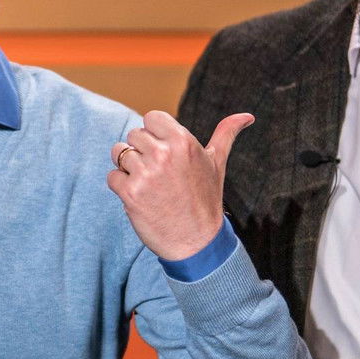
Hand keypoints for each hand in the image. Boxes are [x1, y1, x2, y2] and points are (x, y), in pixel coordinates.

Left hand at [107, 110, 252, 260]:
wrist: (197, 242)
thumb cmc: (206, 199)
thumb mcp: (217, 163)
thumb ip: (226, 134)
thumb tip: (247, 115)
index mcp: (183, 141)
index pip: (151, 118)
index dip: (155, 134)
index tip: (165, 152)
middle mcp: (163, 154)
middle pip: (133, 135)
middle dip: (142, 152)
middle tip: (160, 175)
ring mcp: (145, 173)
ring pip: (119, 153)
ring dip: (129, 168)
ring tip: (150, 185)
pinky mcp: (130, 193)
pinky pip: (112, 177)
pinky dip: (121, 187)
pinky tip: (141, 197)